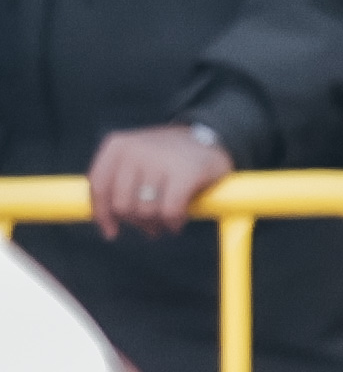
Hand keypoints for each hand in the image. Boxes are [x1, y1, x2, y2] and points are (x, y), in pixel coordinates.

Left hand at [83, 124, 231, 233]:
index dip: (103, 214)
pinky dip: (173, 222)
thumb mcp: (137, 160)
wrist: (214, 139)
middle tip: (151, 225)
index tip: (111, 232)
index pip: (99, 186)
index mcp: (118, 146)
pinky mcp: (185, 173)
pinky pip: (169, 211)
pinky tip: (178, 223)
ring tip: (166, 220)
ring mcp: (160, 160)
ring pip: (145, 211)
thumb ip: (118, 184)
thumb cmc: (170, 158)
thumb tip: (109, 228)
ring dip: (157, 223)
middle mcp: (135, 149)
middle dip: (136, 221)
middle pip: (122, 204)